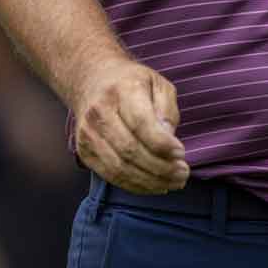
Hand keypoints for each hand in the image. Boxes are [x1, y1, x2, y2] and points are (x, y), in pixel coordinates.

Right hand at [68, 56, 189, 193]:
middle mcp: (100, 112)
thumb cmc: (133, 84)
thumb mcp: (159, 84)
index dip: (162, 144)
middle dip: (160, 167)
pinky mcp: (84, 151)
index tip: (181, 154)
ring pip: (119, 167)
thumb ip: (167, 110)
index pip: (141, 123)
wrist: (92, 81)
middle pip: (130, 150)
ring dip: (150, 181)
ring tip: (173, 183)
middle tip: (183, 174)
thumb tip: (168, 139)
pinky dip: (135, 185)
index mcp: (122, 90)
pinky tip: (155, 186)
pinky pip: (111, 175)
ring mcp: (88, 134)